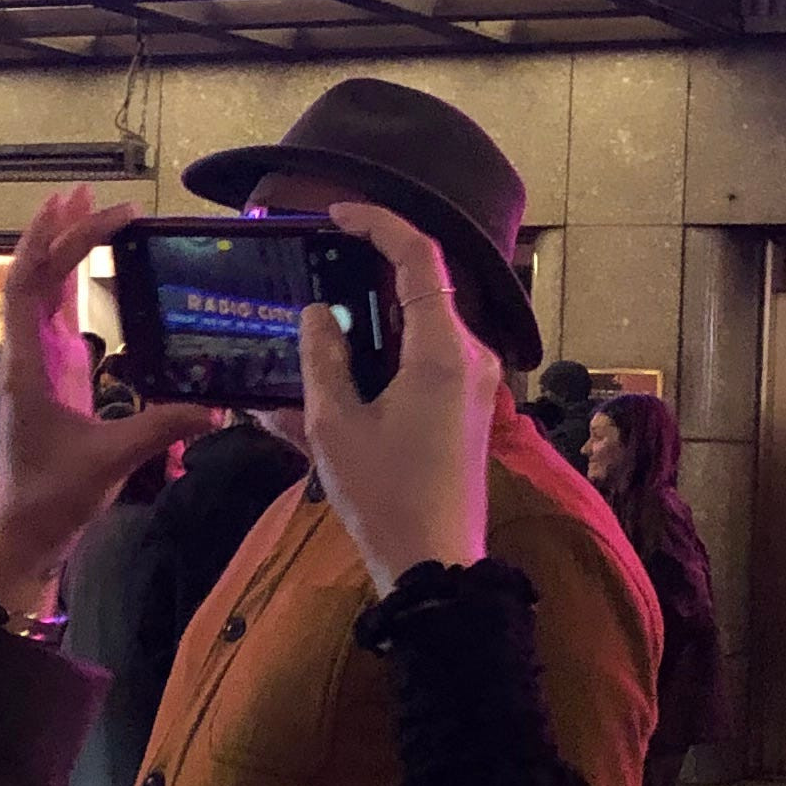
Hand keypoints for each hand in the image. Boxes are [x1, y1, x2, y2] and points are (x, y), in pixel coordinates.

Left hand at [0, 191, 212, 613]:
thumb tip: (216, 404)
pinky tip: (87, 264)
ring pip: (40, 293)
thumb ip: (160, 427)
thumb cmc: (53, 500)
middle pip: (33, 276)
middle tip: (90, 194)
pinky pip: (53, 317)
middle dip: (57, 231)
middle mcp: (25, 356)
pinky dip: (67, 282)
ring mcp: (36, 366)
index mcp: (27, 366)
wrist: (25, 537)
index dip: (57, 242)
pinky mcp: (51, 379)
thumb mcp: (109, 461)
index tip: (92, 211)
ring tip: (86, 208)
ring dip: (59, 250)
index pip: (31, 285)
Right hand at [300, 203, 494, 594]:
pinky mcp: (465, 410)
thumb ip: (323, 357)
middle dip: (364, 279)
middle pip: (418, 291)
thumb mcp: (335, 426)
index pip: (418, 256)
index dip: (377, 224)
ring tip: (314, 336)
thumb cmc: (387, 497)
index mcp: (442, 349)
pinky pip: (421, 366)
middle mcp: (469, 357)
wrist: (436, 569)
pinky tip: (333, 386)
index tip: (336, 216)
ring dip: (369, 327)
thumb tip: (318, 314)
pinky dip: (380, 364)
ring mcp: (472, 384)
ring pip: (417, 330)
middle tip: (313, 276)